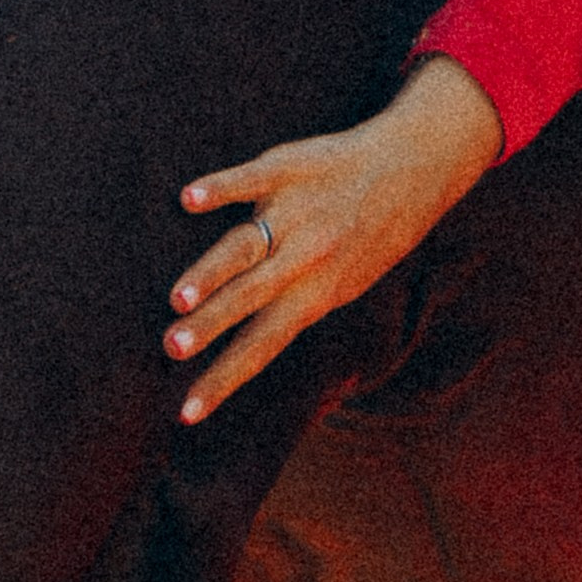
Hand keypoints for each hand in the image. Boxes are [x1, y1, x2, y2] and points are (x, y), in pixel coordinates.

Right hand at [167, 56, 502, 422]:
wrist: (409, 171)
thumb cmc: (367, 238)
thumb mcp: (341, 286)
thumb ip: (295, 309)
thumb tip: (245, 346)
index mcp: (313, 296)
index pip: (259, 348)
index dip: (222, 381)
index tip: (188, 412)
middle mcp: (303, 260)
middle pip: (247, 299)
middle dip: (208, 325)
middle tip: (172, 347)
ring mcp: (294, 214)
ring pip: (244, 248)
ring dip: (210, 273)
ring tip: (178, 297)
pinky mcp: (287, 169)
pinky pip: (250, 180)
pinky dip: (221, 188)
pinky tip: (189, 199)